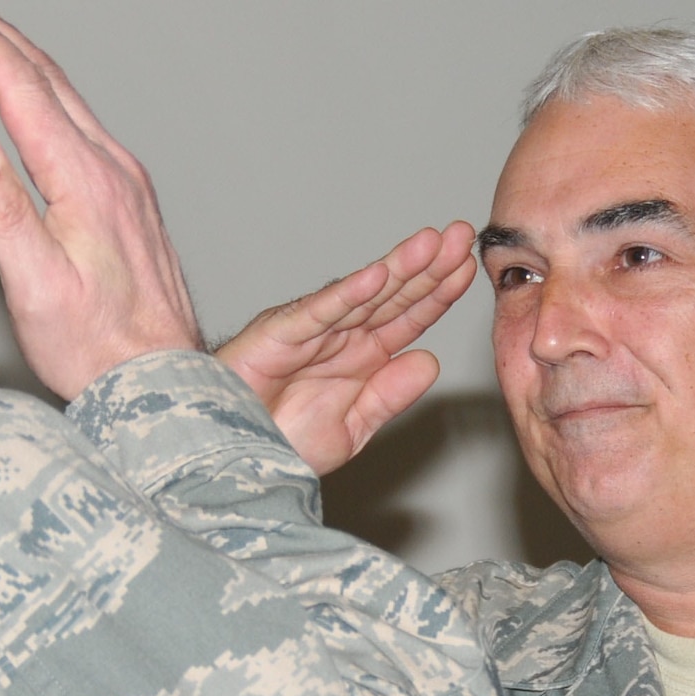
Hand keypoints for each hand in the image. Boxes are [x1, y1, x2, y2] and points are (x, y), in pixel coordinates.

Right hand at [0, 0, 201, 399]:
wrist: (159, 381)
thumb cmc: (94, 347)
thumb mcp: (36, 288)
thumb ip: (3, 214)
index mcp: (86, 181)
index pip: (24, 90)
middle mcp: (113, 170)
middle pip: (49, 80)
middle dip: (0, 29)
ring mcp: (127, 182)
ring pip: (69, 99)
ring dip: (24, 57)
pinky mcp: (130, 199)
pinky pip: (82, 125)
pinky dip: (48, 93)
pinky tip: (35, 98)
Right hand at [216, 223, 476, 474]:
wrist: (225, 460)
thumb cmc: (277, 441)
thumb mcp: (350, 429)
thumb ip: (388, 396)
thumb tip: (429, 362)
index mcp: (360, 356)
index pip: (408, 317)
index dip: (439, 292)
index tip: (469, 269)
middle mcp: (338, 336)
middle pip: (392, 296)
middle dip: (428, 266)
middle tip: (461, 235)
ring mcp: (309, 332)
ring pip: (360, 295)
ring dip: (396, 269)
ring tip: (430, 243)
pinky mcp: (277, 335)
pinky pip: (316, 314)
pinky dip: (345, 296)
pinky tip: (376, 276)